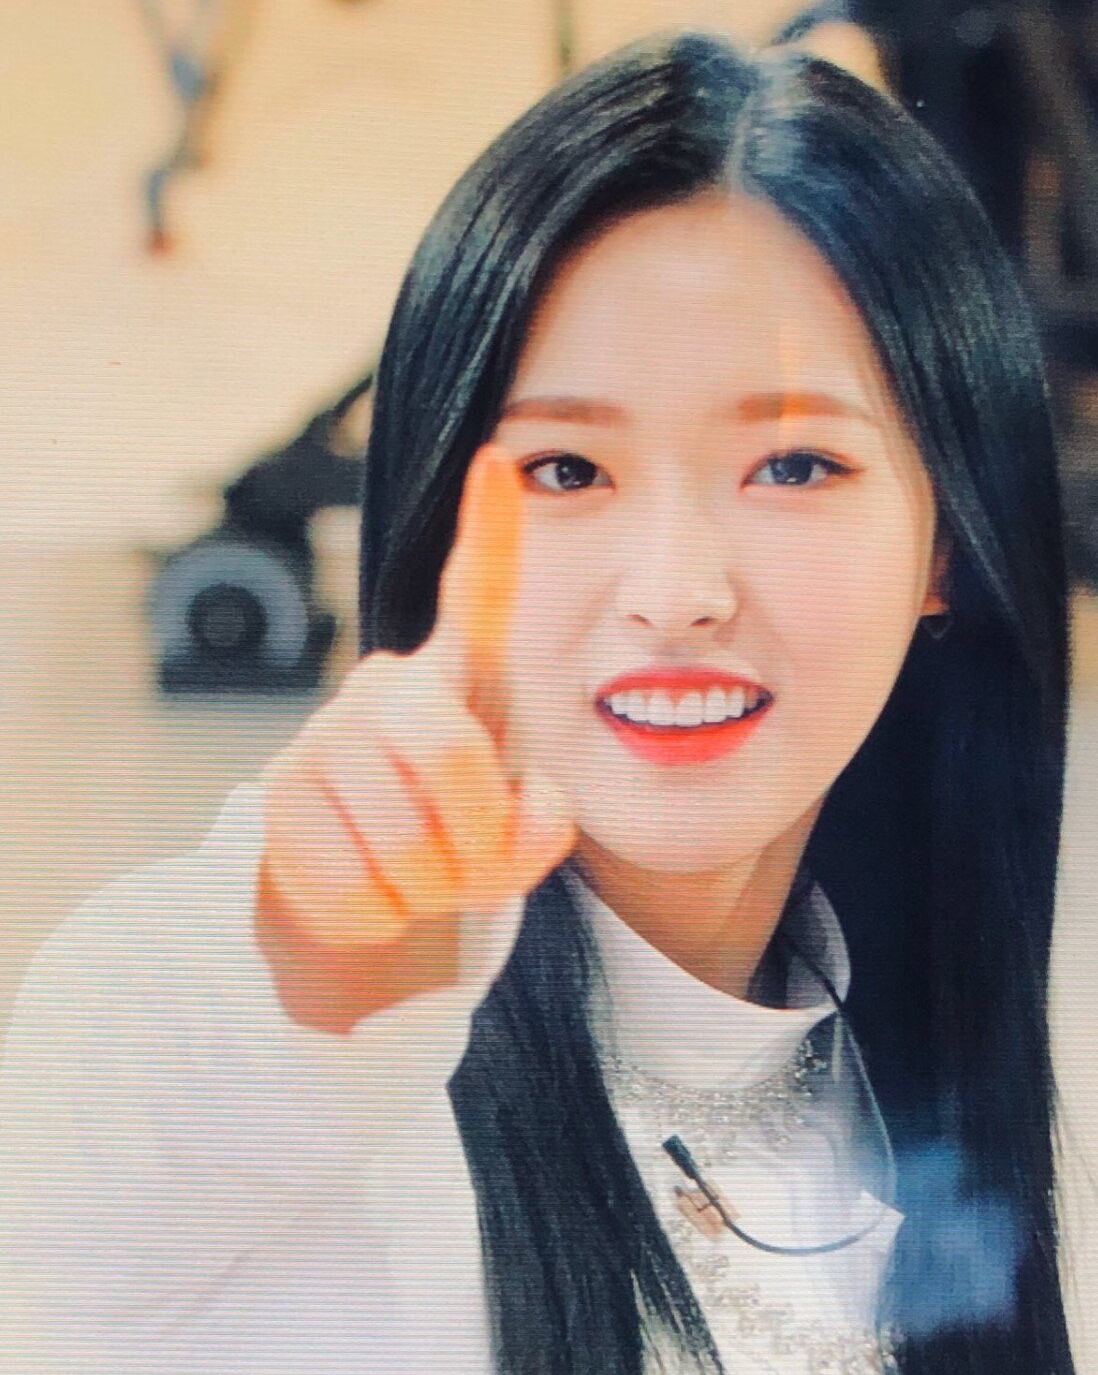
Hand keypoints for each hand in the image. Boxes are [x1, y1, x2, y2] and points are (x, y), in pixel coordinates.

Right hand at [256, 445, 575, 995]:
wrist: (367, 883)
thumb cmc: (458, 830)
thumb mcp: (518, 826)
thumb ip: (542, 824)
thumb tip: (524, 825)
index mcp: (458, 675)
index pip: (476, 594)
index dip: (490, 533)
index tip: (497, 461)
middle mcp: (387, 687)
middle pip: (449, 752)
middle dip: (477, 835)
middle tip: (478, 872)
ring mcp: (324, 736)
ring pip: (401, 836)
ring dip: (433, 889)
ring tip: (425, 882)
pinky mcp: (279, 797)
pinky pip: (350, 878)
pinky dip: (382, 912)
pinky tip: (376, 893)